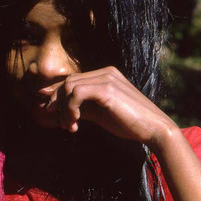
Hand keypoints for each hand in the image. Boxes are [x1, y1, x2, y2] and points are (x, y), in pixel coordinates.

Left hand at [47, 66, 177, 149]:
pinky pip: (76, 93)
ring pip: (69, 87)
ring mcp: (106, 78)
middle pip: (68, 82)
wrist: (153, 129)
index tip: (46, 107)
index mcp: (105, 75)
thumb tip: (63, 111)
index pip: (74, 80)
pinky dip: (70, 108)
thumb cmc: (129, 123)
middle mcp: (105, 72)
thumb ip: (84, 108)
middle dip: (58, 102)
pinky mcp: (106, 89)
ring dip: (64, 109)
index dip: (57, 93)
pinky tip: (75, 123)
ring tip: (70, 126)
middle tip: (61, 124)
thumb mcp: (101, 114)